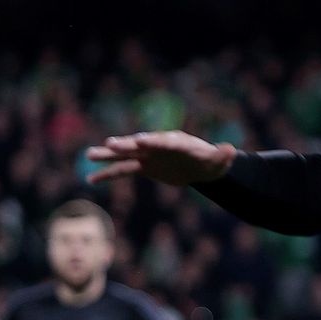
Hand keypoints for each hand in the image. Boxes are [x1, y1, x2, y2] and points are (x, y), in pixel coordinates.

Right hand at [86, 131, 235, 185]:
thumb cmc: (212, 161)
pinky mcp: (144, 167)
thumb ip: (222, 154)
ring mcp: (149, 155)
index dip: (153, 141)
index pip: (163, 141)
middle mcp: (159, 145)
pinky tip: (90, 179)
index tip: (140, 140)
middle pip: (141, 144)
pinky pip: (123, 171)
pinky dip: (108, 174)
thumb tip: (230, 150)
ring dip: (109, 156)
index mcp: (177, 142)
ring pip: (126, 155)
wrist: (202, 166)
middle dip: (127, 144)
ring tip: (89, 154)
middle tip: (109, 144)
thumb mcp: (219, 160)